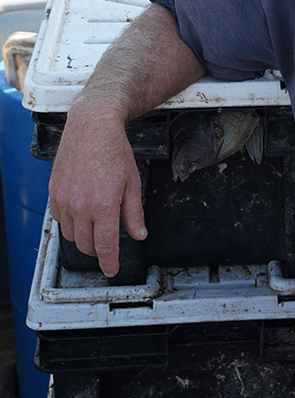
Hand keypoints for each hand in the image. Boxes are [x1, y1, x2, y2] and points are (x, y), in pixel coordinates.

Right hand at [48, 101, 146, 277]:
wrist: (91, 127)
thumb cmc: (114, 150)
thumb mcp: (132, 183)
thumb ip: (134, 213)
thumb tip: (138, 234)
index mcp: (103, 206)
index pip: (105, 246)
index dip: (109, 263)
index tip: (112, 270)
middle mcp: (81, 206)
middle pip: (86, 244)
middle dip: (98, 250)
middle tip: (107, 245)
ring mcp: (64, 199)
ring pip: (71, 235)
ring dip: (83, 237)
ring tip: (95, 227)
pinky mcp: (54, 192)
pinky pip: (60, 219)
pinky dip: (70, 223)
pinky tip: (81, 214)